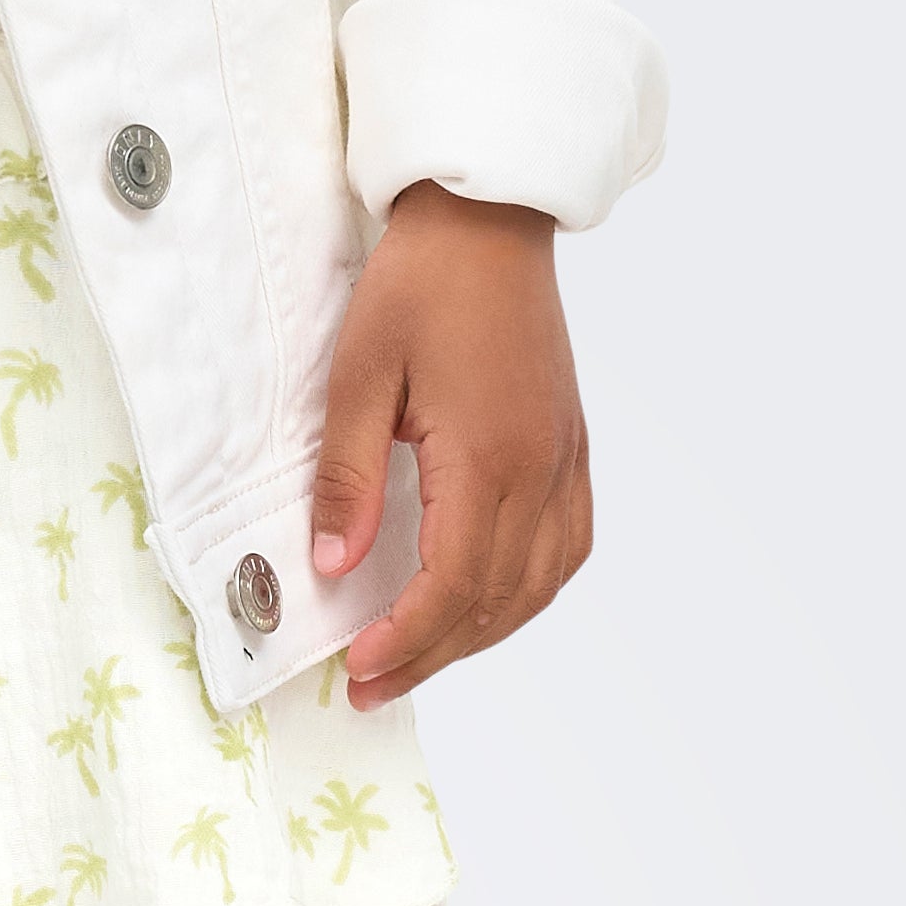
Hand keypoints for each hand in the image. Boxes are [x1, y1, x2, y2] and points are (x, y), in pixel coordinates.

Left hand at [311, 184, 590, 711]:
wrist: (489, 218)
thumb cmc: (422, 283)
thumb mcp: (358, 375)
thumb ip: (348, 477)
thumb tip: (334, 566)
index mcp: (489, 453)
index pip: (454, 581)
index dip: (407, 638)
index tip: (358, 668)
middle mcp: (541, 468)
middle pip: (495, 600)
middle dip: (430, 655)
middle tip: (369, 687)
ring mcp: (565, 460)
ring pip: (537, 586)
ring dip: (477, 635)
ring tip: (416, 658)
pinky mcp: (571, 449)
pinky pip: (566, 549)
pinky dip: (524, 594)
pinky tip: (482, 607)